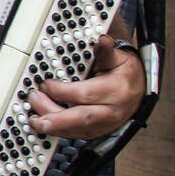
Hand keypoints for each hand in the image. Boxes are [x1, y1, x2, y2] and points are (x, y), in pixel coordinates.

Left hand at [26, 35, 144, 139]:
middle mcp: (111, 110)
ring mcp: (106, 124)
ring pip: (79, 130)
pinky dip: (60, 132)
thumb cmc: (125, 73)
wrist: (139, 90)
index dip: (61, 91)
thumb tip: (102, 40)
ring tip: (34, 120)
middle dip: (56, 118)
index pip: (85, 94)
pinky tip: (46, 127)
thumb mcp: (117, 58)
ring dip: (55, 128)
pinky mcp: (99, 131)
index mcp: (116, 90)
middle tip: (34, 113)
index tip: (44, 85)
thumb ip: (105, 51)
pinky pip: (79, 135)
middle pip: (82, 118)